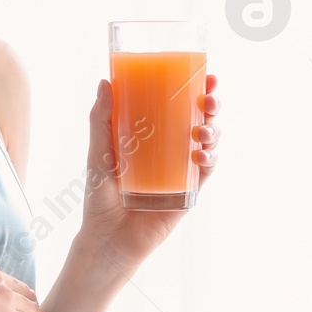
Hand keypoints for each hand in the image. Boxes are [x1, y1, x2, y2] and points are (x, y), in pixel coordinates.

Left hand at [76, 72, 221, 272]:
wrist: (107, 239)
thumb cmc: (100, 196)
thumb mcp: (98, 153)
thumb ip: (101, 119)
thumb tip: (105, 81)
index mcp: (152, 135)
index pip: (178, 104)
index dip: (195, 87)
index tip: (205, 72)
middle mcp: (170, 150)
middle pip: (200, 119)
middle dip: (211, 105)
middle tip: (209, 98)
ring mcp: (181, 171)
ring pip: (208, 143)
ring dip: (213, 131)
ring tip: (202, 131)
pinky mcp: (188, 193)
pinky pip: (205, 173)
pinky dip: (209, 160)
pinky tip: (202, 155)